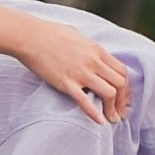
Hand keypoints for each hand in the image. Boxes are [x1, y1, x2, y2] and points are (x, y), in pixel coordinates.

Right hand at [10, 17, 128, 121]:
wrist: (29, 36)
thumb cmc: (48, 33)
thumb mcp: (75, 34)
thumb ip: (86, 45)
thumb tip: (90, 51)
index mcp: (96, 49)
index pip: (122, 71)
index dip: (126, 87)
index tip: (124, 98)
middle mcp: (92, 61)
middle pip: (119, 83)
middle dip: (123, 101)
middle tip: (121, 112)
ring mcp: (80, 72)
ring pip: (108, 93)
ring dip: (113, 109)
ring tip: (113, 119)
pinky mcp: (66, 82)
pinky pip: (85, 101)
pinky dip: (94, 114)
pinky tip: (99, 122)